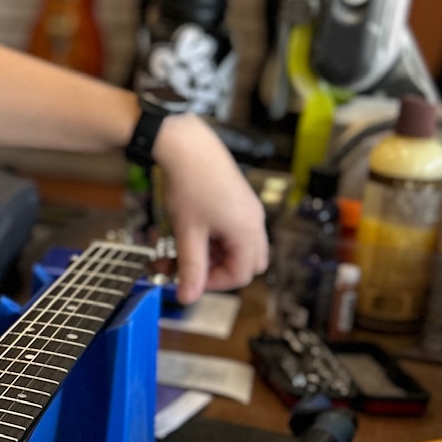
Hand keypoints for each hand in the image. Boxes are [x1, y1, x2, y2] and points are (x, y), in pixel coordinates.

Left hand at [154, 113, 269, 302]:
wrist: (186, 145)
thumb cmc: (188, 184)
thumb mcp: (187, 232)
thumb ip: (190, 267)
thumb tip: (187, 297)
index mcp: (247, 231)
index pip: (241, 274)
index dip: (215, 283)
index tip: (190, 279)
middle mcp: (255, 221)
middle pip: (249, 263)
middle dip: (221, 270)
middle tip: (194, 264)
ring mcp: (250, 209)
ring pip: (243, 247)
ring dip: (219, 254)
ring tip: (191, 245)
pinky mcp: (241, 200)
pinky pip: (238, 230)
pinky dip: (220, 238)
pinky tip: (197, 228)